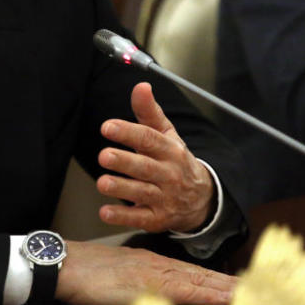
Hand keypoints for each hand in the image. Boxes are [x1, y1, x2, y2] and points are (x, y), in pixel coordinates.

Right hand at [55, 240, 235, 304]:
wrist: (62, 264)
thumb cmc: (79, 272)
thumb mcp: (109, 276)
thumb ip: (128, 281)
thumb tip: (141, 292)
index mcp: (147, 262)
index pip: (187, 273)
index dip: (212, 279)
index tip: (234, 285)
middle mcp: (155, 264)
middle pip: (199, 274)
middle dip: (227, 282)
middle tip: (257, 287)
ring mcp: (154, 272)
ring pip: (199, 279)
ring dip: (225, 286)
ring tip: (250, 291)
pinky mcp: (149, 283)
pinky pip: (187, 288)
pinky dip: (209, 291)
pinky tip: (225, 296)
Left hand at [95, 82, 213, 232]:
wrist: (201, 199)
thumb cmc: (175, 160)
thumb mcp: (167, 135)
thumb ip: (149, 112)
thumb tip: (141, 85)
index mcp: (170, 150)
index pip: (149, 139)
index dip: (128, 132)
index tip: (107, 126)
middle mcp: (168, 174)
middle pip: (146, 167)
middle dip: (125, 162)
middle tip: (104, 156)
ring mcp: (164, 198)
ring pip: (142, 193)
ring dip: (121, 189)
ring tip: (102, 183)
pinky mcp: (157, 218)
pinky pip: (139, 218)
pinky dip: (122, 217)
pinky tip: (105, 212)